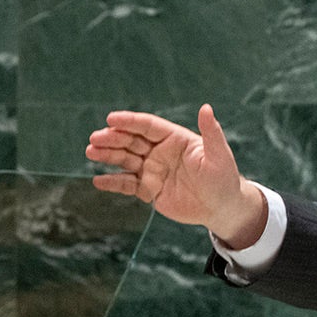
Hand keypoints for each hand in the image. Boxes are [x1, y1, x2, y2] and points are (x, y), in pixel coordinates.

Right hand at [86, 104, 267, 248]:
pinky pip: (127, 184)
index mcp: (175, 139)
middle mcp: (160, 151)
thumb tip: (206, 107)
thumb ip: (211, 133)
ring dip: (107, 156)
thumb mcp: (219, 156)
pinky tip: (98, 181)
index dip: (130, 122)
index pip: (148, 126)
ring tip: (91, 153)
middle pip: (131, 141)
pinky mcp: (149, 189)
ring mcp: (153, 169)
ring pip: (125, 159)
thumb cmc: (224, 179)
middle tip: (95, 139)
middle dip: (113, 138)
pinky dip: (113, 182)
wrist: (223, 209)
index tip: (111, 119)